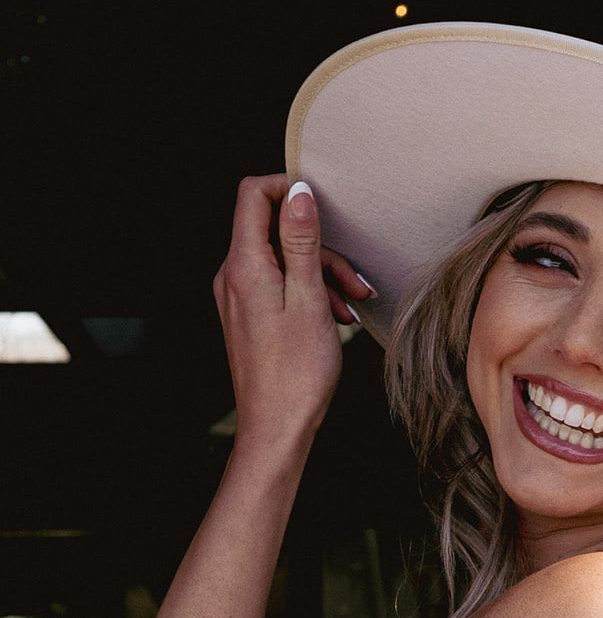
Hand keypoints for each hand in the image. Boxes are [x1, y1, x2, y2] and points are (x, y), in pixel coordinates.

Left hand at [212, 173, 375, 448]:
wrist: (277, 428)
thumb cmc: (296, 373)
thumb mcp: (308, 298)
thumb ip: (302, 241)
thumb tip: (297, 190)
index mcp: (244, 266)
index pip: (253, 195)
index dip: (288, 190)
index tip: (324, 209)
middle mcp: (233, 276)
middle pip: (276, 231)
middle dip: (320, 248)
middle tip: (354, 281)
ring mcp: (240, 297)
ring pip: (284, 261)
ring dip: (323, 275)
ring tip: (351, 305)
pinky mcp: (250, 316)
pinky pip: (281, 286)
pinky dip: (311, 294)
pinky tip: (336, 319)